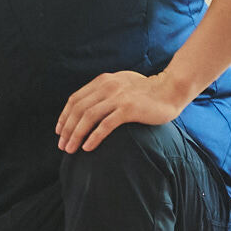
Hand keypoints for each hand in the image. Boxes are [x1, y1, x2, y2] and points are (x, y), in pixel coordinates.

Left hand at [56, 69, 191, 152]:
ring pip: (88, 117)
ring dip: (76, 134)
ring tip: (71, 149)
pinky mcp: (129, 109)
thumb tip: (89, 107)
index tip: (59, 131)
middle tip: (62, 145)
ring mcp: (118, 97)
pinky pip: (106, 124)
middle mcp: (107, 87)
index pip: (75, 99)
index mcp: (103, 81)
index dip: (64, 116)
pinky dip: (94, 136)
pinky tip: (87, 147)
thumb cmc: (147, 91)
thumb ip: (106, 91)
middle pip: (78, 109)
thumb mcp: (122, 84)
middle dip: (67, 129)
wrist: (171, 89)